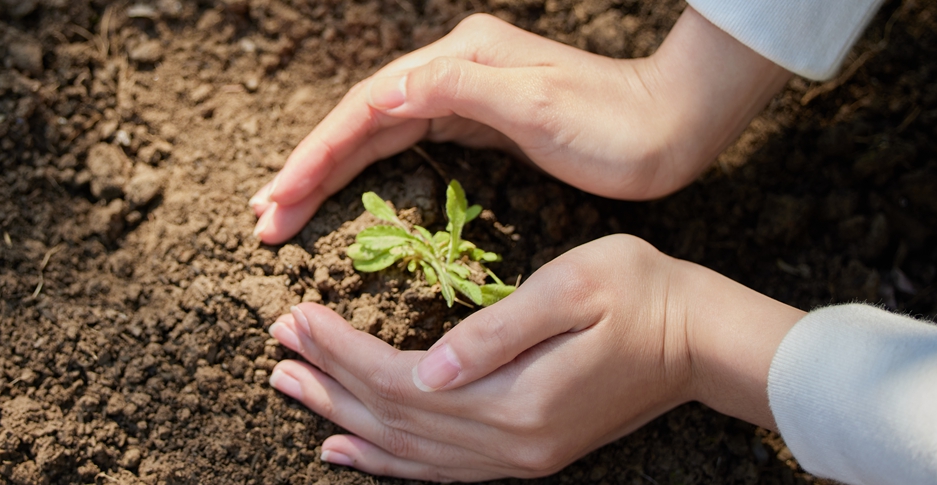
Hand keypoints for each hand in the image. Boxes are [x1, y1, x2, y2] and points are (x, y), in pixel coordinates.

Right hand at [249, 8, 790, 243]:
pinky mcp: (478, 122)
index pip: (366, 110)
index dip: (317, 156)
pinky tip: (343, 188)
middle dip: (309, 170)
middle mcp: (451, 71)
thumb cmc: (613, 124)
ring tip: (285, 209)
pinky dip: (367, 170)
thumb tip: (379, 91)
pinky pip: (403, 145)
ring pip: (377, 135)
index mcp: (456, 61)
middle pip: (360, 121)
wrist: (672, 126)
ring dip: (328, 173)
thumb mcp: (536, 106)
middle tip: (264, 217)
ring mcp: (463, 95)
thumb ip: (456, 90)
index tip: (277, 200)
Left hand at [265, 235, 804, 480]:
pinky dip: (385, 461)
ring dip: (343, 418)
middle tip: (276, 346)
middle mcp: (509, 442)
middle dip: (328, 380)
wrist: (700, 341)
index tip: (297, 317)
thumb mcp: (573, 289)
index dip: (342, 351)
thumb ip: (496, 332)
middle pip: (393, 417)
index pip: (399, 379)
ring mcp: (517, 456)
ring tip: (292, 389)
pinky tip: (346, 448)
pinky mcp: (525, 453)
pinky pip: (437, 470)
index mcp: (515, 397)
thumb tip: (428, 368)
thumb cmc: (640, 293)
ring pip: (406, 449)